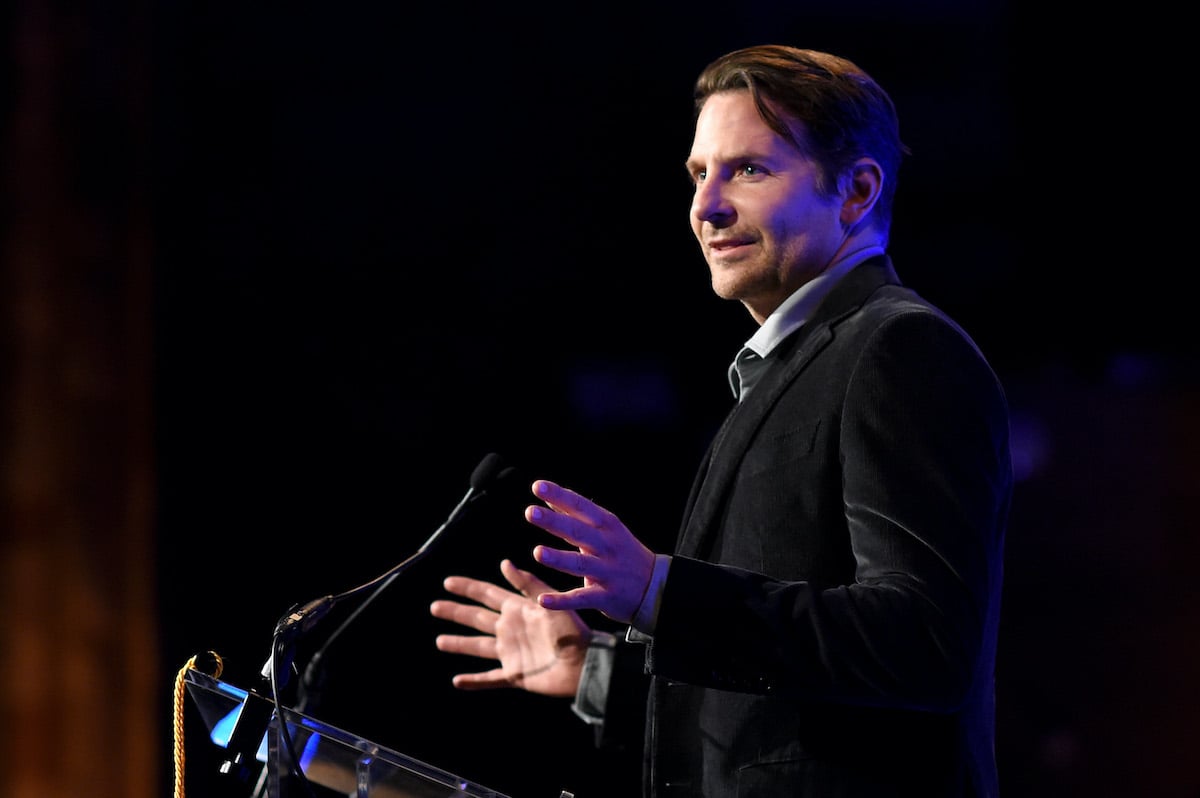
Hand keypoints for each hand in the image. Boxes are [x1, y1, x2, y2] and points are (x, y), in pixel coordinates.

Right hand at [429, 558, 589, 696]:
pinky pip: (489, 678)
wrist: (584, 664)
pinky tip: (457, 681)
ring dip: (459, 644)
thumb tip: (505, 563)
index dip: (468, 588)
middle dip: (456, 612)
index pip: (487, 594)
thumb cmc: (572, 631)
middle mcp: (511, 629)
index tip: (448, 582)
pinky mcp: (515, 675)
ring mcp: (512, 652)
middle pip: (476, 618)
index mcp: (519, 609)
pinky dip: (474, 681)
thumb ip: (528, 584)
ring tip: (440, 641)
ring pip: (478, 647)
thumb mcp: (551, 603)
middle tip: (435, 606)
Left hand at [526, 479, 655, 624]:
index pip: (581, 506)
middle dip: (554, 522)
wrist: (656, 587)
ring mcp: (608, 572)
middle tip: (530, 512)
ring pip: (581, 564)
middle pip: (578, 531)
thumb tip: (549, 499)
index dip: (559, 495)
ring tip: (537, 553)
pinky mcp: (606, 596)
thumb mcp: (606, 530)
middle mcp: (608, 545)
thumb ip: (576, 516)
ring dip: (559, 559)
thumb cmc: (623, 553)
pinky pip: (582, 599)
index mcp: (607, 525)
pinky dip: (563, 601)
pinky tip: (543, 601)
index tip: (537, 486)